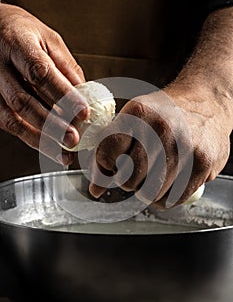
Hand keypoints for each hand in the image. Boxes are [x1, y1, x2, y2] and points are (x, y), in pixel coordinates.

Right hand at [0, 3, 88, 164]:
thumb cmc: (23, 32)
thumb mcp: (49, 39)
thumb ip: (67, 67)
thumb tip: (87, 96)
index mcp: (18, 43)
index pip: (41, 72)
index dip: (62, 95)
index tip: (84, 113)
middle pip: (23, 100)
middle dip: (51, 124)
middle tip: (73, 139)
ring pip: (12, 118)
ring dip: (40, 139)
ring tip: (63, 153)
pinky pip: (8, 123)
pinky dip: (30, 138)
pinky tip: (49, 147)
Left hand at [89, 7, 232, 207]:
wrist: (206, 102)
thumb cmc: (164, 114)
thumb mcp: (133, 120)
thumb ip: (109, 151)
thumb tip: (95, 190)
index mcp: (138, 114)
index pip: (106, 155)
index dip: (107, 164)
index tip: (115, 162)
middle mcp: (161, 129)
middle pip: (128, 180)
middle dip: (129, 180)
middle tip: (139, 168)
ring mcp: (184, 147)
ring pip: (150, 194)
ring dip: (148, 189)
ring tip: (157, 171)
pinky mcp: (202, 163)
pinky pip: (172, 199)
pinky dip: (166, 196)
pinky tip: (170, 179)